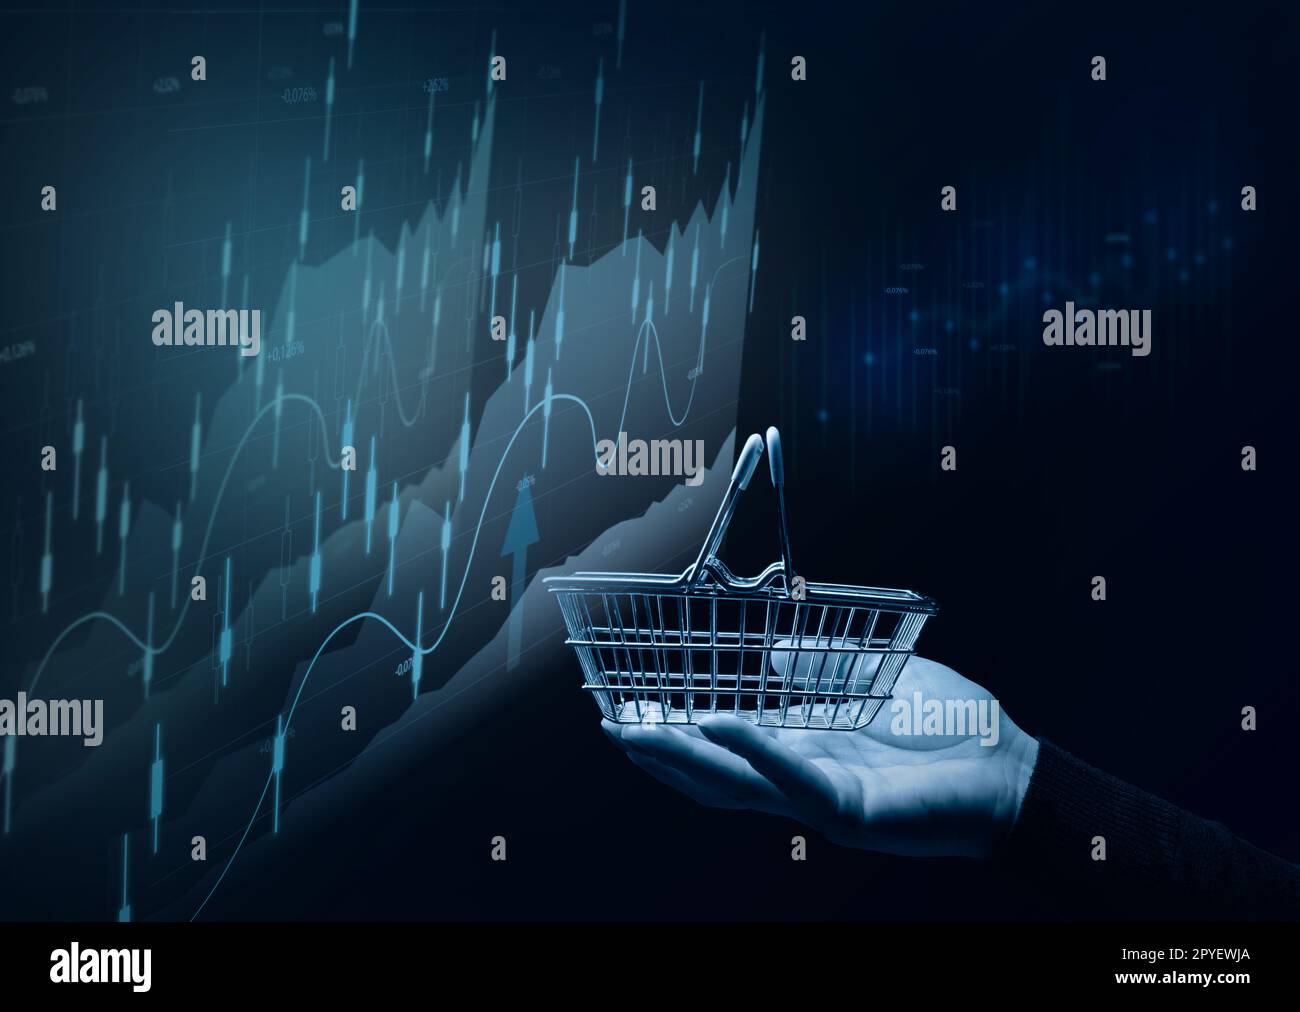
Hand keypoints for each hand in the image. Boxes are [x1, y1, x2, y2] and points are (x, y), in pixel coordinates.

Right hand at [602, 654, 1038, 857]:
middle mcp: (802, 778)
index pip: (727, 745)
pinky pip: (789, 776)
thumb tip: (775, 648)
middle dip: (659, 750)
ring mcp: (820, 798)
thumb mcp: (876, 678)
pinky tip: (715, 724)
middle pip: (714, 771)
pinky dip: (750, 749)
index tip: (632, 705)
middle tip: (610, 723)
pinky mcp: (848, 808)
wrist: (1013, 769)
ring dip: (682, 755)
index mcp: (806, 748)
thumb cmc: (955, 727)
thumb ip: (824, 664)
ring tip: (634, 730)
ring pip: (735, 781)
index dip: (678, 729)